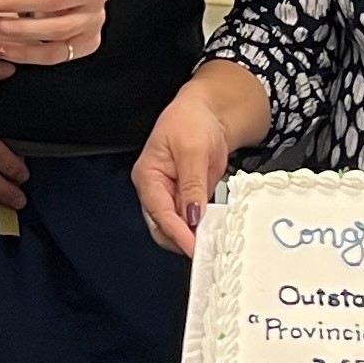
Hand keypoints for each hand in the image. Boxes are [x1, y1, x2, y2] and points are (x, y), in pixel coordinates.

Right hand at [131, 91, 237, 256]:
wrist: (208, 110)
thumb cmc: (192, 120)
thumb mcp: (193, 149)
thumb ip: (192, 185)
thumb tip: (192, 216)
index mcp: (148, 176)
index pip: (159, 212)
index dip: (177, 232)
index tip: (194, 248)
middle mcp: (156, 189)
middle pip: (163, 226)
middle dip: (183, 240)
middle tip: (206, 252)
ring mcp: (171, 195)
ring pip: (177, 227)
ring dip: (193, 237)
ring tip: (214, 245)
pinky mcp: (188, 198)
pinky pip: (191, 220)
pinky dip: (202, 229)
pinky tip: (216, 234)